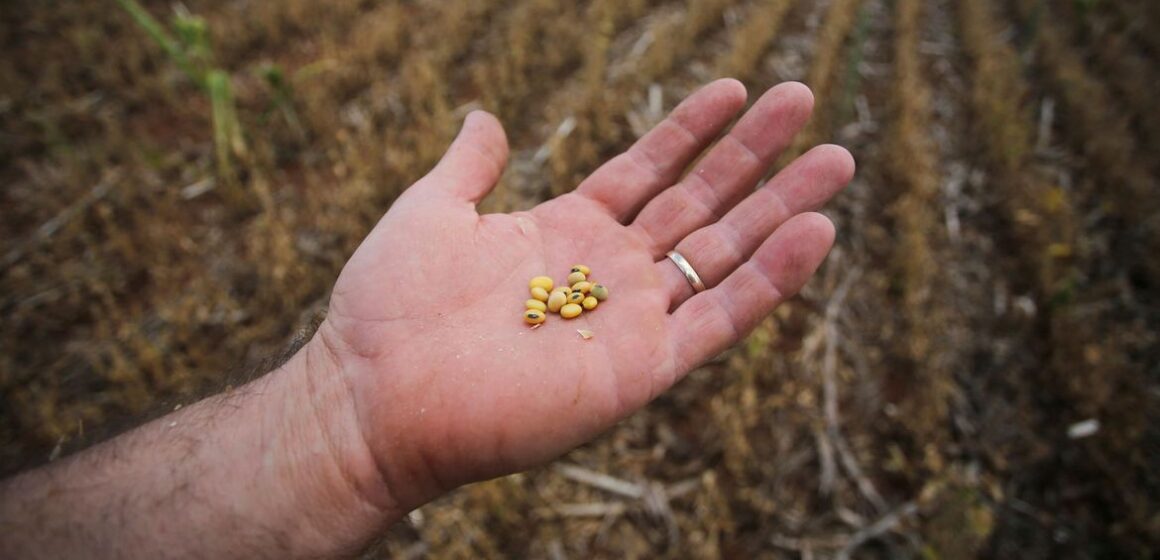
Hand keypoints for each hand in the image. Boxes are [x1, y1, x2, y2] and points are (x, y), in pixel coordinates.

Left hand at [315, 79, 854, 513]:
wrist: (374, 396)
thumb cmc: (388, 307)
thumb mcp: (430, 210)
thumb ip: (469, 166)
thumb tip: (483, 116)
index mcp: (564, 232)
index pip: (647, 171)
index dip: (691, 130)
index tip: (736, 88)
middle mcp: (606, 273)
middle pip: (699, 204)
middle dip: (754, 156)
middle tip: (806, 103)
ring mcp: (629, 320)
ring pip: (724, 255)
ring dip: (782, 209)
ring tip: (837, 160)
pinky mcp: (642, 369)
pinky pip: (720, 319)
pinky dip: (772, 280)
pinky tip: (817, 232)